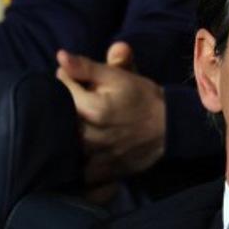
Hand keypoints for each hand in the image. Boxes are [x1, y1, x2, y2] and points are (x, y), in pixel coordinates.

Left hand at [56, 44, 165, 197]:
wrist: (170, 129)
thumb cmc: (143, 99)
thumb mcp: (119, 77)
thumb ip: (86, 67)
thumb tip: (60, 56)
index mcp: (92, 108)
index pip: (60, 87)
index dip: (66, 79)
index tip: (76, 79)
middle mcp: (90, 135)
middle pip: (58, 118)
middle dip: (63, 106)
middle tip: (79, 102)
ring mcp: (96, 157)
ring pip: (65, 146)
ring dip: (65, 133)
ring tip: (78, 123)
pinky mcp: (103, 172)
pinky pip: (80, 172)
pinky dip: (76, 163)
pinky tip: (79, 151)